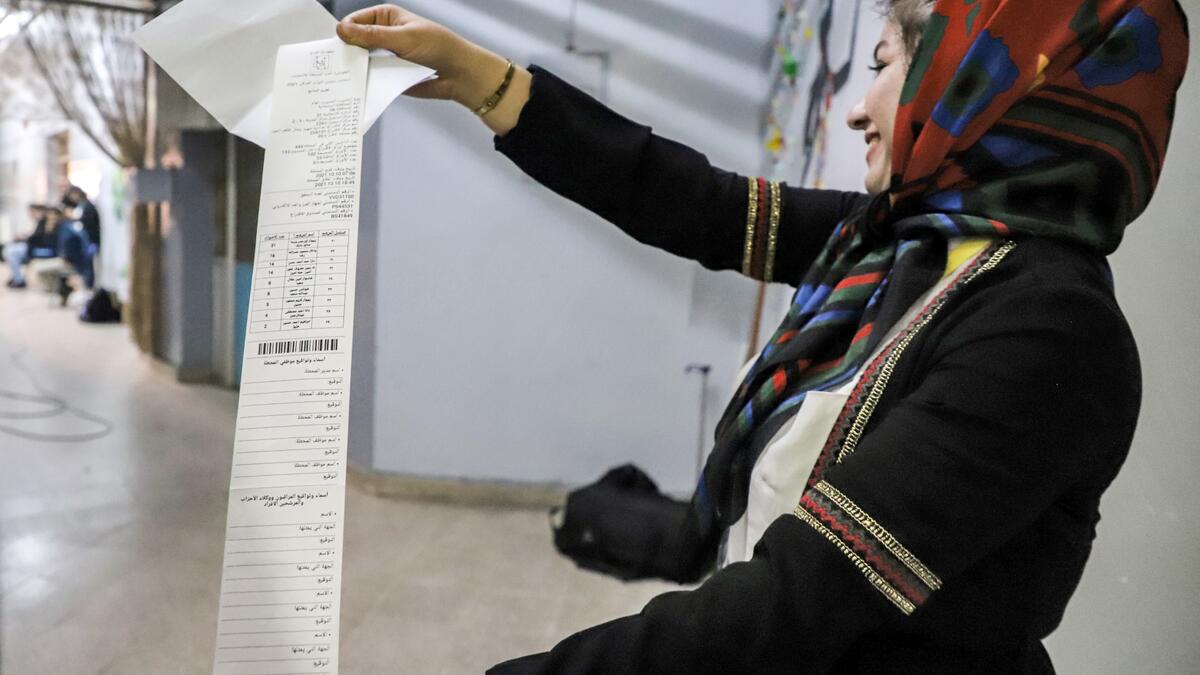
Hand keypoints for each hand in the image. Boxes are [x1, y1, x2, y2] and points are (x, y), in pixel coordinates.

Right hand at [336, 5, 514, 110]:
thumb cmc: (438, 47)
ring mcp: (386, 56)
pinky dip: (366, 83)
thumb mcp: (403, 38)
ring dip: (355, 70)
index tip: (333, 48)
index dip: (343, 34)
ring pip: (362, 62)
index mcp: (384, 17)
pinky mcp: (390, 75)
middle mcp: (383, 35)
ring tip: (339, 81)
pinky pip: (373, 78)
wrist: (460, 74)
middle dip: (346, 53)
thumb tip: (342, 29)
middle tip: (331, 67)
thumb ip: (372, 36)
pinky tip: (355, 91)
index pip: (353, 22)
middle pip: (354, 43)